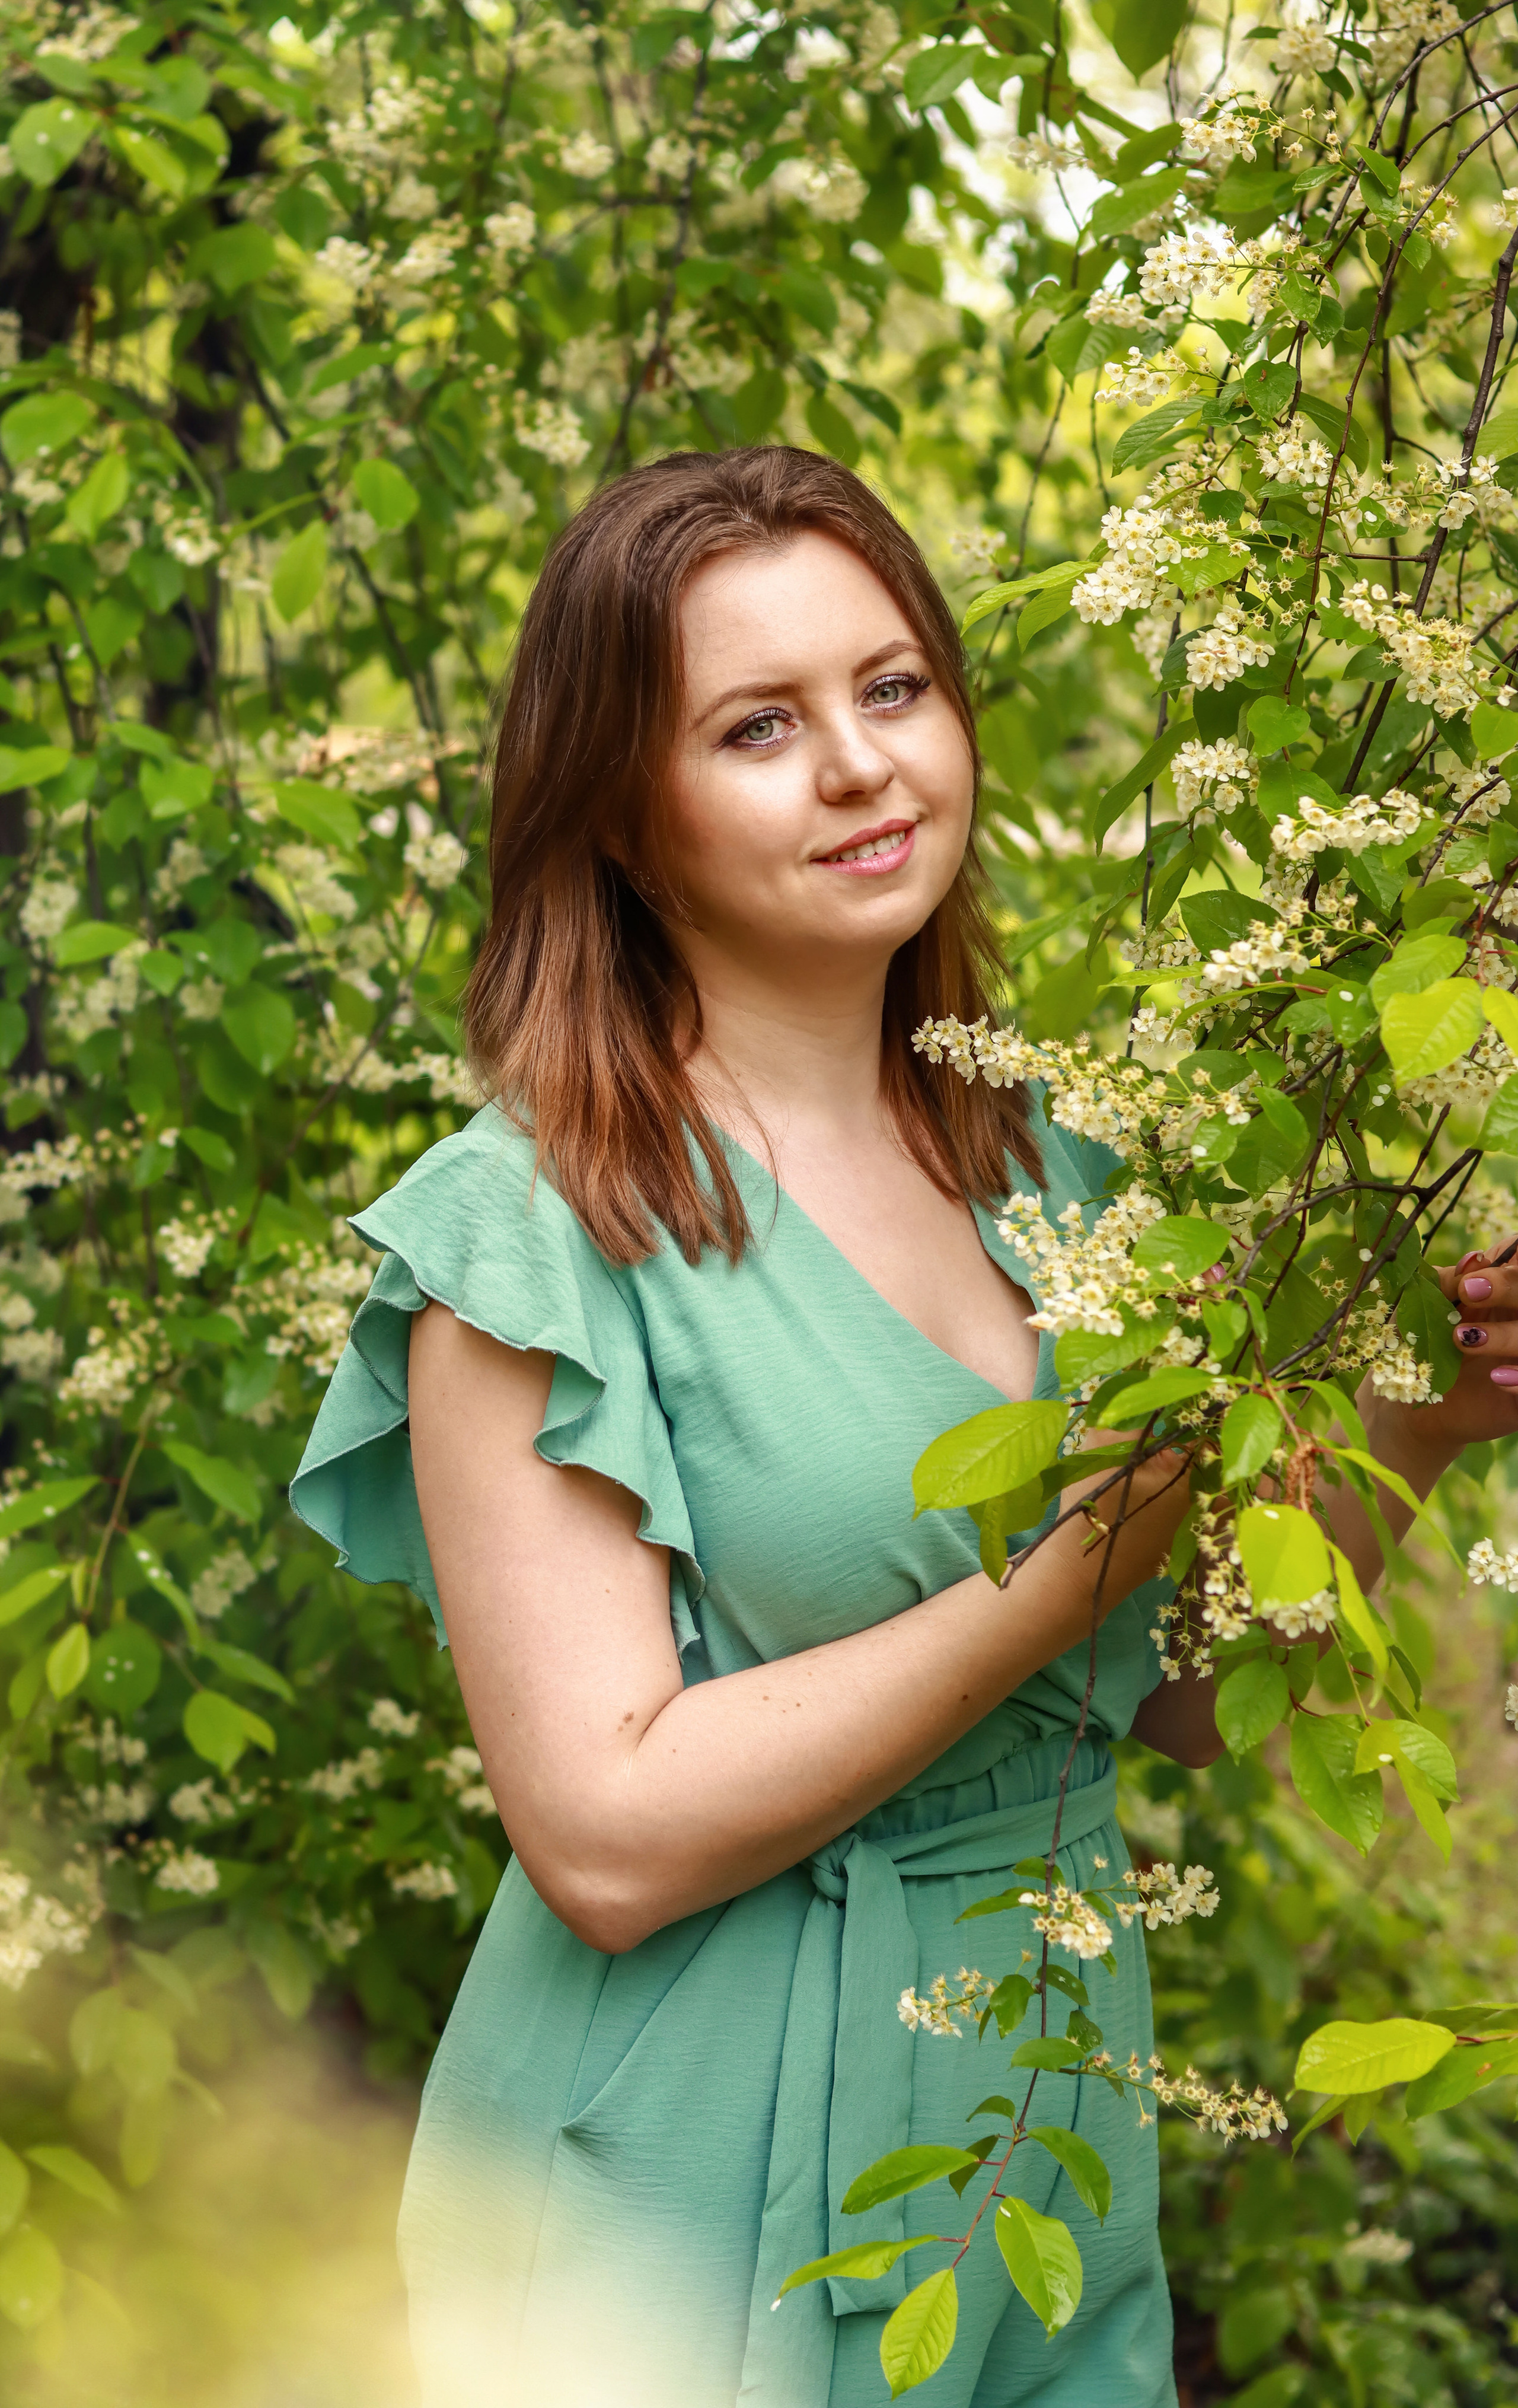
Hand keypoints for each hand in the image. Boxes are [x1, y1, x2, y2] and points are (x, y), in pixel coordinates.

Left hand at [1370, 1237, 1517, 1462]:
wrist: (1412, 1396)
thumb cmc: (1420, 1340)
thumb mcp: (1424, 1306)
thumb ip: (1449, 1282)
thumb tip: (1474, 1261)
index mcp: (1504, 1288)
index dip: (1509, 1265)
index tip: (1470, 1280)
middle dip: (1509, 1287)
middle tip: (1470, 1291)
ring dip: (1506, 1335)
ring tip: (1463, 1338)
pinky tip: (1496, 1378)